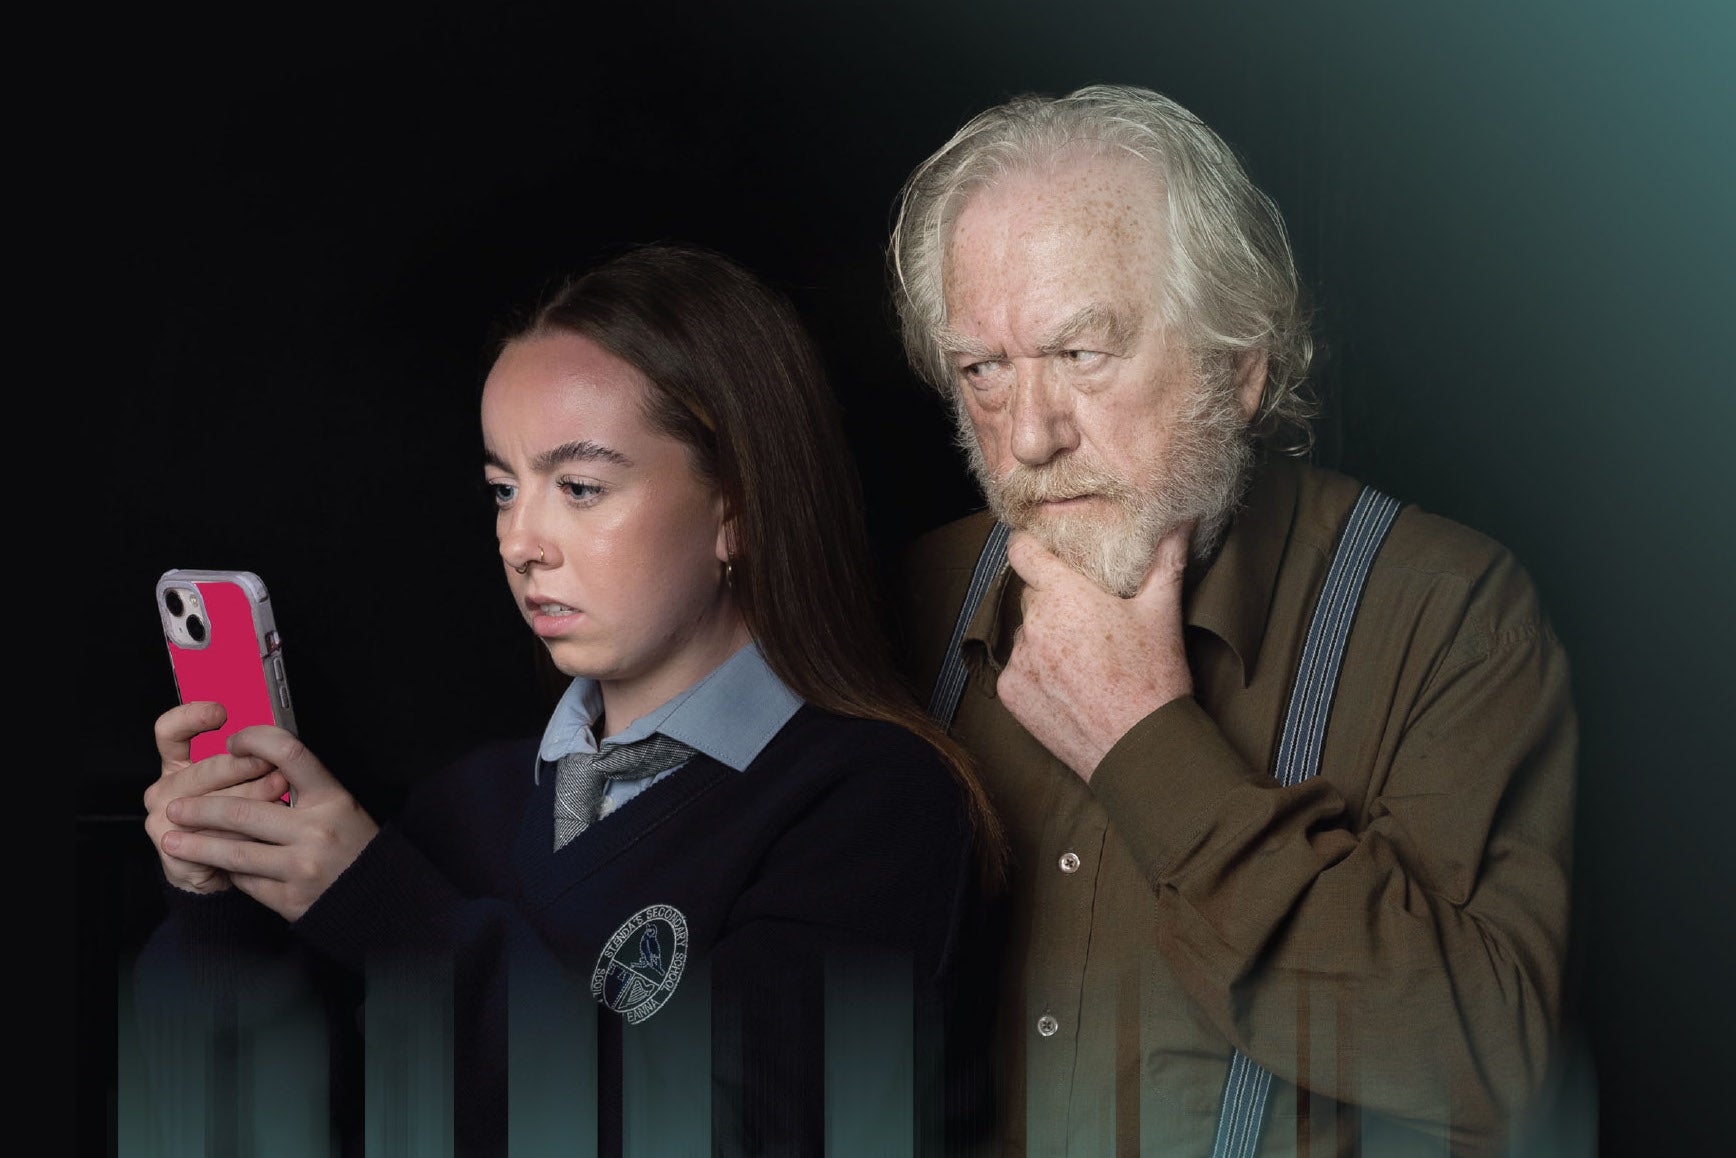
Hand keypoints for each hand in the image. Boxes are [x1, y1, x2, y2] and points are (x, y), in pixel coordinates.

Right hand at [146, 702, 291, 893]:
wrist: (217, 873)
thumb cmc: (232, 822)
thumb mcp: (239, 784)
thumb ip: (249, 761)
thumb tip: (279, 748)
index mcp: (177, 765)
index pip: (170, 732)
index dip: (191, 718)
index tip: (221, 712)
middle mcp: (166, 788)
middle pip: (205, 769)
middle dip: (245, 768)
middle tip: (277, 767)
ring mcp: (164, 819)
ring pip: (214, 805)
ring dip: (253, 802)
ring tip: (281, 797)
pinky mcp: (174, 849)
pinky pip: (216, 838)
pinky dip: (245, 836)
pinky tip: (265, 833)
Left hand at [159, 725, 379, 921]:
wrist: (378, 896)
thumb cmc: (352, 842)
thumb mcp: (339, 804)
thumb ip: (302, 786)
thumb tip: (251, 760)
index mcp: (333, 797)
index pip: (289, 754)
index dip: (255, 741)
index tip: (232, 742)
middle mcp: (317, 829)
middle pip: (243, 811)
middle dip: (200, 809)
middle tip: (175, 807)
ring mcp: (303, 866)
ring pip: (235, 852)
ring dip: (196, 845)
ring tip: (172, 840)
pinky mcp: (290, 899)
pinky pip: (246, 881)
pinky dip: (229, 872)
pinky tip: (217, 866)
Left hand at [998, 524, 1194, 779]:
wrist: (1140, 749)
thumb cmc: (1154, 677)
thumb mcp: (1164, 612)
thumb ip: (1166, 558)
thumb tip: (1181, 518)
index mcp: (1063, 595)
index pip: (1021, 550)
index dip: (1033, 546)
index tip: (1047, 552)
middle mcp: (1033, 624)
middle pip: (1031, 594)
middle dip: (1054, 599)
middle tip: (1089, 617)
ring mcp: (1019, 661)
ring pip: (1026, 633)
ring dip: (1046, 637)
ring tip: (1085, 658)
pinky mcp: (1011, 694)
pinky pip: (1019, 668)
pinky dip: (1038, 672)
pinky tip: (1072, 684)